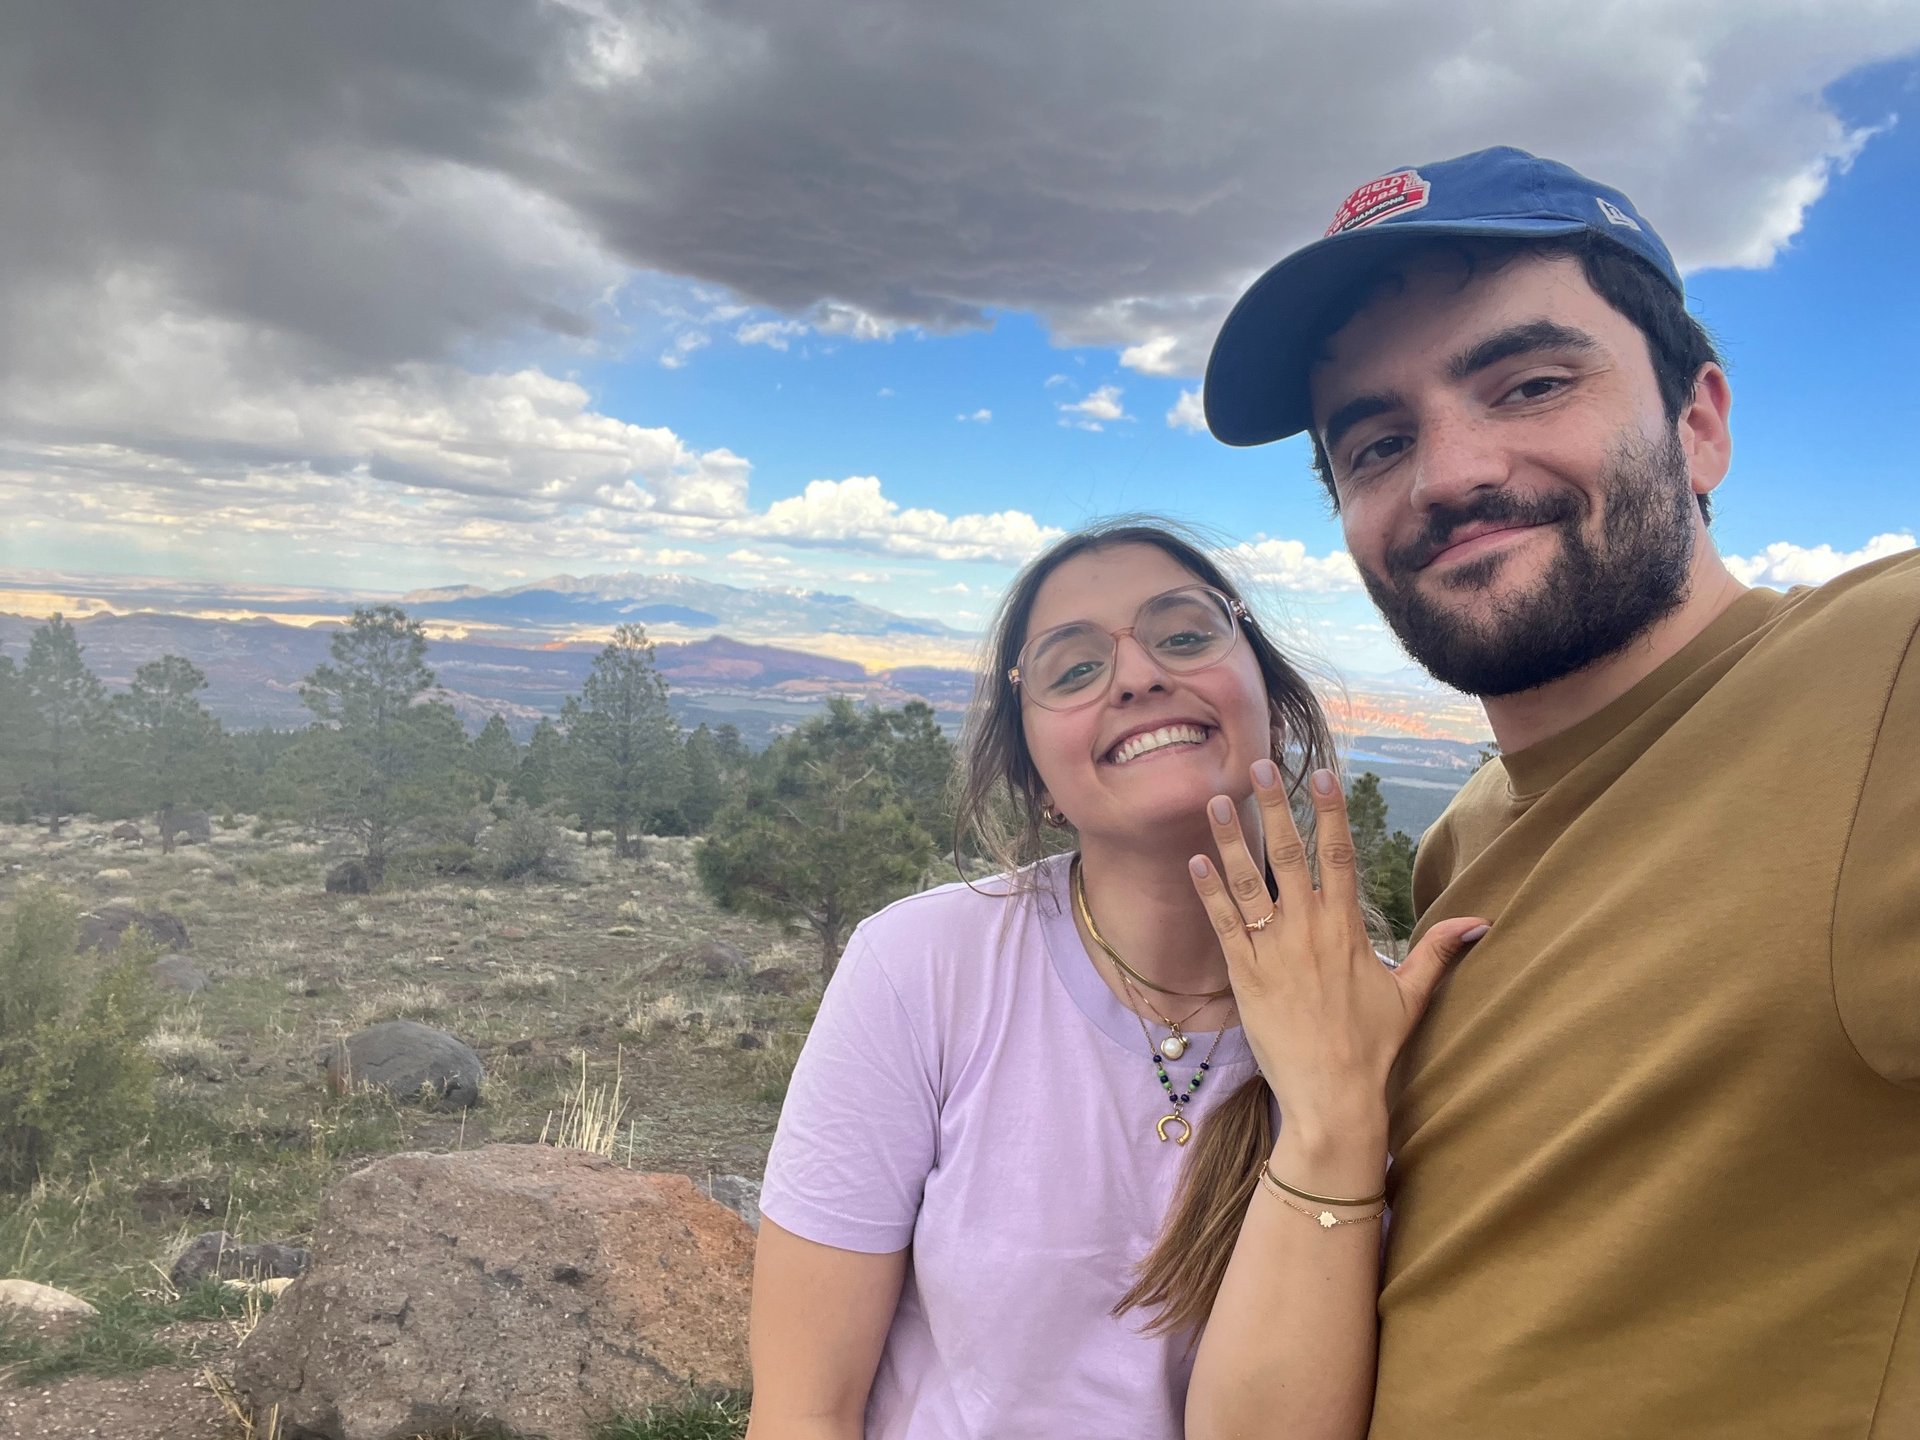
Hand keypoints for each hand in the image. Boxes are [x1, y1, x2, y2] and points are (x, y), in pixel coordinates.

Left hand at [1191, 764, 1487, 1138]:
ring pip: (1249, 882)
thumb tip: (1480, 920)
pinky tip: (1196, 860)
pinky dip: (1209, 891)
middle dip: (1274, 806)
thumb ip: (1438, 950)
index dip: (1330, 811)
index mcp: (1347, 928)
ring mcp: (1274, 951)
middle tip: (1259, 765)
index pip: (1340, 855)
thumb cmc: (1373, 1046)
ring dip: (1231, 839)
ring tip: (1217, 801)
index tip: (1321, 773)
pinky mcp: (1245, 975)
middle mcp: (1309, 930)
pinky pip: (1224, 924)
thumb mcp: (1411, 995)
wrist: (1333, 1096)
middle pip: (1289, 855)